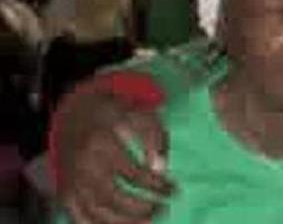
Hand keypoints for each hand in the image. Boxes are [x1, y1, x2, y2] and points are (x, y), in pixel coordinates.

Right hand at [58, 90, 173, 223]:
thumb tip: (161, 169)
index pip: (134, 174)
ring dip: (123, 222)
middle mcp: (83, 165)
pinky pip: (76, 216)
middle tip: (163, 208)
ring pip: (95, 211)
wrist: (75, 111)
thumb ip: (155, 137)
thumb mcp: (139, 112)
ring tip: (148, 220)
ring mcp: (71, 180)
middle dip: (141, 208)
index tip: (174, 190)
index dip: (157, 186)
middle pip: (113, 197)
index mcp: (102, 143)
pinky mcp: (65, 189)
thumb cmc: (114, 112)